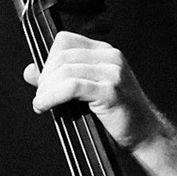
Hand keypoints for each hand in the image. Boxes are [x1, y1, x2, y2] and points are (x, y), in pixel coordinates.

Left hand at [26, 31, 170, 150]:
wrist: (146, 134)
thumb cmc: (119, 114)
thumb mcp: (87, 90)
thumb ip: (59, 78)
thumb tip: (30, 71)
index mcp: (105, 52)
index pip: (64, 41)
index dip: (48, 60)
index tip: (44, 81)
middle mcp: (111, 57)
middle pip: (62, 56)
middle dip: (45, 77)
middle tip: (41, 96)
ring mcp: (113, 72)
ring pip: (65, 71)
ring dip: (46, 89)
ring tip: (42, 104)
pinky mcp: (111, 90)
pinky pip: (71, 87)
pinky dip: (52, 96)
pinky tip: (45, 106)